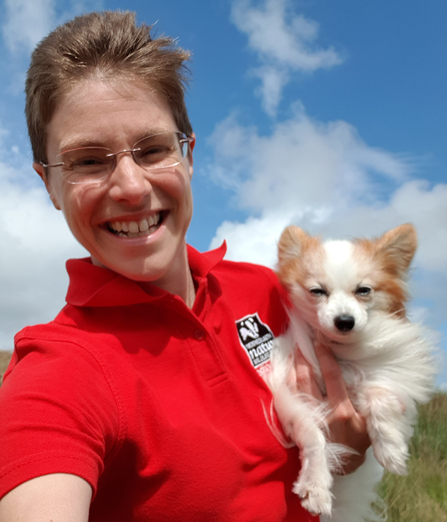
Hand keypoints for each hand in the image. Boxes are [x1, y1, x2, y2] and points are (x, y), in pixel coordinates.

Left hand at [294, 342, 370, 474]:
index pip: (332, 376)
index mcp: (343, 410)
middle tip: (301, 340)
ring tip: (293, 350)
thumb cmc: (358, 439)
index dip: (325, 357)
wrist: (340, 464)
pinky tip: (285, 369)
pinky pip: (287, 397)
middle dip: (304, 357)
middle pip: (308, 378)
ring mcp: (307, 417)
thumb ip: (380, 408)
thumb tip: (401, 400)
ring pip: (295, 386)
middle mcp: (323, 412)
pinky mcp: (296, 421)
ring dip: (293, 366)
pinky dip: (285, 381)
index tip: (321, 341)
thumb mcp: (372, 425)